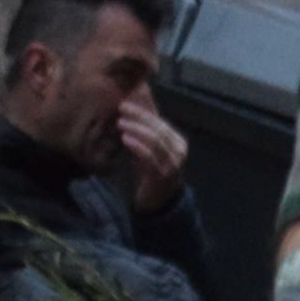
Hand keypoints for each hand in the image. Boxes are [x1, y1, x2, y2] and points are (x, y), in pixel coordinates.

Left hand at [117, 95, 188, 213]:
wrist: (158, 199)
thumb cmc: (151, 168)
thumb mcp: (150, 146)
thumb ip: (146, 128)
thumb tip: (135, 101)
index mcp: (178, 143)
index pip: (160, 122)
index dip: (143, 112)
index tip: (125, 104)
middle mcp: (179, 153)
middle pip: (159, 130)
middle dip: (139, 118)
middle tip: (121, 109)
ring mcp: (173, 165)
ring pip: (156, 141)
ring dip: (136, 130)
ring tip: (120, 123)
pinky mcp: (162, 176)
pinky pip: (150, 157)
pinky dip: (137, 146)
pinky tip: (125, 139)